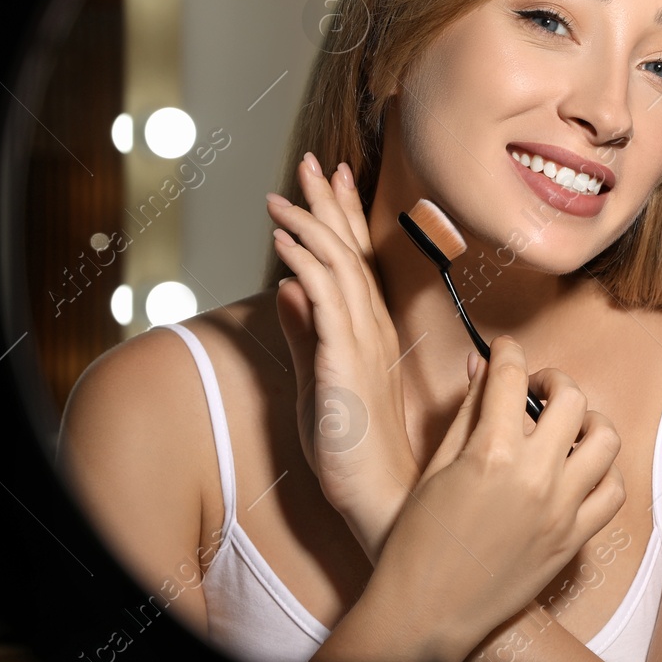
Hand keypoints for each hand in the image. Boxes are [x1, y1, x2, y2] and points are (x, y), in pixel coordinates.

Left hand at [270, 152, 417, 563]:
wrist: (378, 497)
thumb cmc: (351, 450)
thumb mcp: (318, 382)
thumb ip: (305, 333)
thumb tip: (288, 287)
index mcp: (369, 332)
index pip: (355, 262)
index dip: (342, 218)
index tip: (333, 179)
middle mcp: (373, 328)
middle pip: (350, 251)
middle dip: (329, 204)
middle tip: (314, 163)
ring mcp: (363, 342)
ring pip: (339, 266)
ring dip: (309, 225)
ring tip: (282, 196)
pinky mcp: (348, 361)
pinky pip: (327, 300)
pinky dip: (305, 264)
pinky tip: (284, 243)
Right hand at [368, 335, 625, 661]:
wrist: (426, 611)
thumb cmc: (417, 541)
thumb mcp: (436, 467)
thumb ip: (467, 412)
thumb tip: (481, 367)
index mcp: (492, 455)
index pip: (511, 377)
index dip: (507, 352)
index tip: (504, 349)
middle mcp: (536, 478)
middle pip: (570, 399)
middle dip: (552, 380)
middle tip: (535, 387)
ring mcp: (561, 511)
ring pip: (604, 440)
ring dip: (586, 422)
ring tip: (564, 427)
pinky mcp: (573, 540)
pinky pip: (613, 492)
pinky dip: (603, 472)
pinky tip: (578, 469)